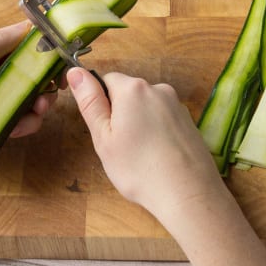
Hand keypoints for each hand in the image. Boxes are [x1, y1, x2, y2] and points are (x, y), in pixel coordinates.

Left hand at [0, 21, 56, 169]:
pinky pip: (25, 121)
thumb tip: (28, 26)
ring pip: (34, 98)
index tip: (60, 55)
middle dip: (47, 80)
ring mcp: (0, 103)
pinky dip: (27, 123)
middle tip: (55, 87)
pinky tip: (19, 128)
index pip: (22, 46)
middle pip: (34, 73)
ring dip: (42, 103)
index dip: (43, 48)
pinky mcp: (2, 126)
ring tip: (38, 110)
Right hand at [66, 67, 225, 215]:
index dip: (100, 104)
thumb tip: (75, 71)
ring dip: (139, 125)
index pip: (106, 80)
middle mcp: (158, 89)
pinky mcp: (190, 122)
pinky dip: (157, 134)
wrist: (188, 194)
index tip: (104, 131)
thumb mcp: (103, 137)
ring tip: (140, 156)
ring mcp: (177, 106)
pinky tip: (157, 158)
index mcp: (133, 89)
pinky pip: (164, 121)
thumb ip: (90, 101)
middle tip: (119, 148)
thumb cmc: (139, 169)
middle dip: (120, 115)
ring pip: (146, 109)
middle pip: (128, 94)